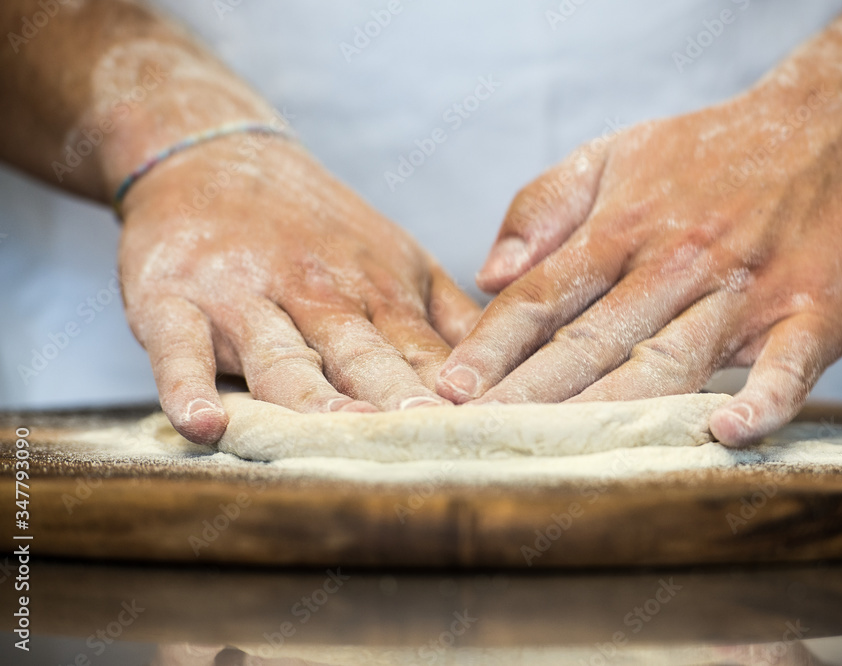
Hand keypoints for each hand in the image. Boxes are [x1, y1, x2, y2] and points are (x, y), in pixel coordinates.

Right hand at [119, 136, 479, 443]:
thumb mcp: (402, 263)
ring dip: (314, 398)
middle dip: (398, 398)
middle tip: (432, 437)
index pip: (424, 355)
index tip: (489, 430)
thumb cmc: (321, 230)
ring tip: (343, 434)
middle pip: (363, 358)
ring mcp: (245, 298)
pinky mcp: (173, 301)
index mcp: (381, 293)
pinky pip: (180, 348)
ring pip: (283, 359)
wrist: (215, 158)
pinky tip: (204, 423)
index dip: (455, 394)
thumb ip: (452, 323)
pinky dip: (187, 385)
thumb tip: (520, 372)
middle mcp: (319, 296)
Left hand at [437, 78, 841, 445]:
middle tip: (482, 436)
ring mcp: (744, 290)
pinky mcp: (814, 312)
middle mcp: (676, 263)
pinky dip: (761, 399)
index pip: (542, 296)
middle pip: (592, 338)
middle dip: (531, 391)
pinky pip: (788, 365)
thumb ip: (544, 208)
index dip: (492, 346)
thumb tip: (487, 273)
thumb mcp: (614, 155)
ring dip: (614, 405)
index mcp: (622, 228)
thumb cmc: (709, 152)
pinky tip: (724, 432)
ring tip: (563, 449)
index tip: (449, 392)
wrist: (834, 126)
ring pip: (671, 358)